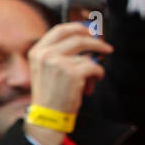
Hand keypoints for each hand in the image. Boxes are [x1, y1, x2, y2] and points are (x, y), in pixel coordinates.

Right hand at [24, 22, 112, 144]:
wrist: (48, 116)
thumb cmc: (52, 93)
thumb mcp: (47, 68)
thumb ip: (61, 53)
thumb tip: (88, 39)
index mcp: (37, 51)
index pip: (60, 30)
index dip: (78, 28)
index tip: (91, 32)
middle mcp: (45, 55)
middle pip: (78, 38)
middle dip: (96, 42)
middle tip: (106, 48)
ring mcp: (58, 63)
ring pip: (88, 56)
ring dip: (94, 67)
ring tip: (91, 79)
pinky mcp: (72, 73)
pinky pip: (94, 67)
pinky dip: (98, 75)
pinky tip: (91, 84)